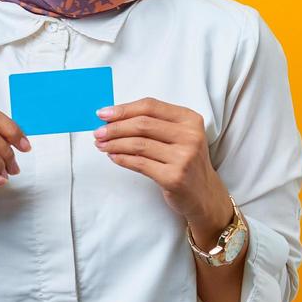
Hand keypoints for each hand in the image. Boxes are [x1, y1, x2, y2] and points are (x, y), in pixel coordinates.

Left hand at [93, 98, 231, 232]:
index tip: (103, 114)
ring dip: (114, 143)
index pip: (150, 107)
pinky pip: (139, 164)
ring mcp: (183, 158)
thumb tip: (114, 118)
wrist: (204, 195)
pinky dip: (122, 159)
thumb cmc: (185, 161)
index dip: (123, 109)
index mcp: (190, 119)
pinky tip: (112, 156)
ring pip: (138, 144)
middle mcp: (190, 136)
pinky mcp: (174, 177)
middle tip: (98, 132)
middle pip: (142, 124)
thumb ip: (154, 124)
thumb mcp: (179, 136)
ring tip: (101, 145)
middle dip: (115, 127)